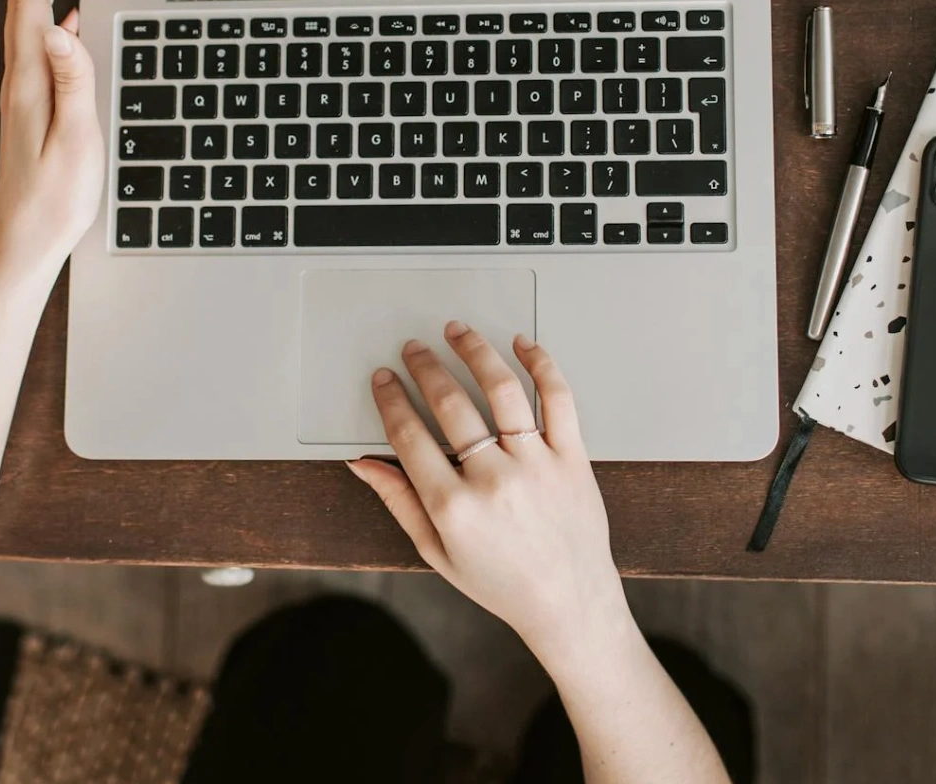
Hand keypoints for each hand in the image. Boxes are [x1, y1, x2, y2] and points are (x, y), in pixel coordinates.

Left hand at [0, 0, 104, 287]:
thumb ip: (73, 81)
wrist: (26, 244)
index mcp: (29, 83)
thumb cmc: (53, 200)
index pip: (30, 4)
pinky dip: (49, 18)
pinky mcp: (32, 107)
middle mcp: (19, 82)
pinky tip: (66, 20)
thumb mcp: (75, 140)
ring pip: (28, 24)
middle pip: (24, 5)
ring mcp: (23, 94)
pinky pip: (38, 48)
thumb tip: (62, 26)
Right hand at [347, 324, 632, 667]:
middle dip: (425, 368)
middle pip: (450, 404)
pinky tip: (523, 345)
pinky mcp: (572, 458)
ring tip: (458, 333)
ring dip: (475, 353)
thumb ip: (398, 501)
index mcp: (454, 507)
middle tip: (414, 350)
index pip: (410, 435)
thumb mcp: (436, 552)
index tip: (384, 380)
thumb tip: (363, 464)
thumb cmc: (503, 582)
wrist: (568, 602)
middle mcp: (494, 480)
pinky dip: (541, 365)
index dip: (391, 399)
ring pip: (502, 390)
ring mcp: (537, 465)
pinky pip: (558, 399)